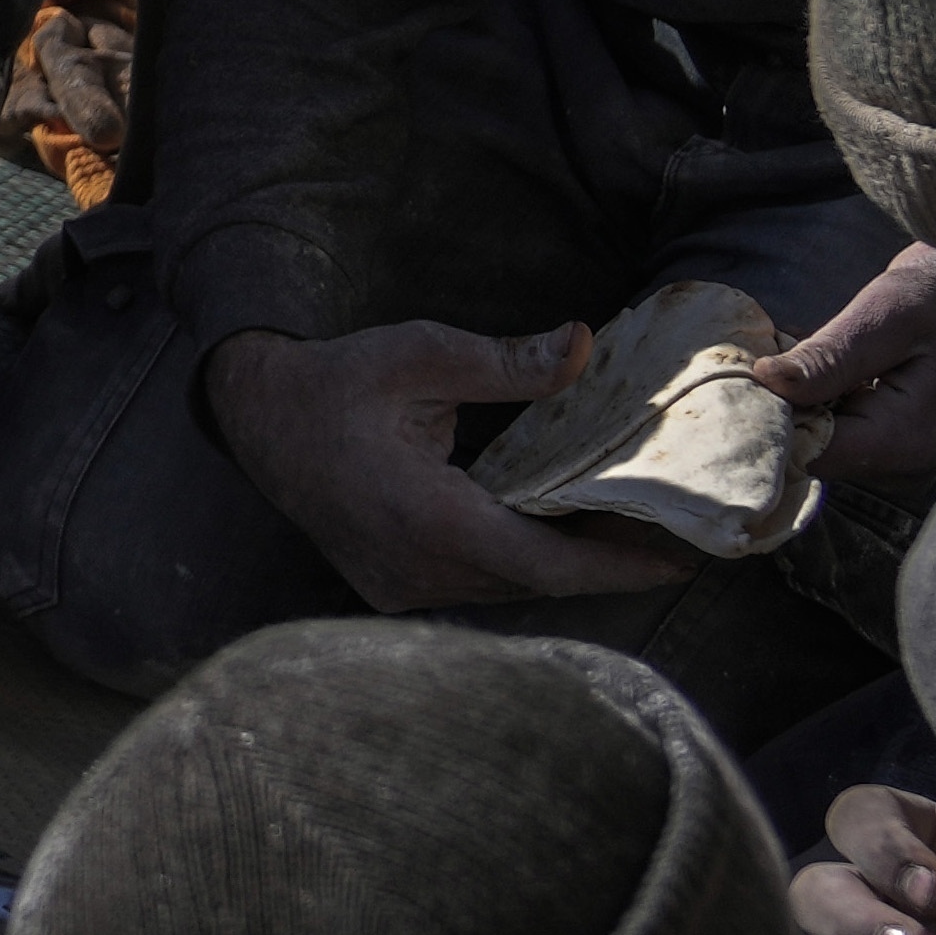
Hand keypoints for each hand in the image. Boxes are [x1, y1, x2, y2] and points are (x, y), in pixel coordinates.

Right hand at [200, 321, 707, 611]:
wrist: (257, 418)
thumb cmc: (337, 382)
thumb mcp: (419, 354)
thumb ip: (506, 362)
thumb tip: (584, 346)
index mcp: (424, 517)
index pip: (542, 564)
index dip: (615, 567)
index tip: (678, 560)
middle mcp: (414, 568)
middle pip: (533, 582)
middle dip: (603, 561)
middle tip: (671, 534)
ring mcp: (399, 586)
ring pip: (505, 588)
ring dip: (561, 563)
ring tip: (624, 530)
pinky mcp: (392, 587)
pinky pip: (474, 584)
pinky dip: (519, 561)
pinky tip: (553, 532)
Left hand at [754, 246, 935, 492]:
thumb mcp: (886, 315)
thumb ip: (830, 357)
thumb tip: (765, 383)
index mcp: (904, 442)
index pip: (810, 455)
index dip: (768, 421)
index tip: (734, 381)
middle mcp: (904, 462)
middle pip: (813, 451)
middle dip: (779, 409)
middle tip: (745, 358)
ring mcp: (902, 453)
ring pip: (823, 437)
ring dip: (796, 399)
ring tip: (775, 352)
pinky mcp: (897, 435)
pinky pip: (839, 424)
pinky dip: (817, 395)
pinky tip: (805, 360)